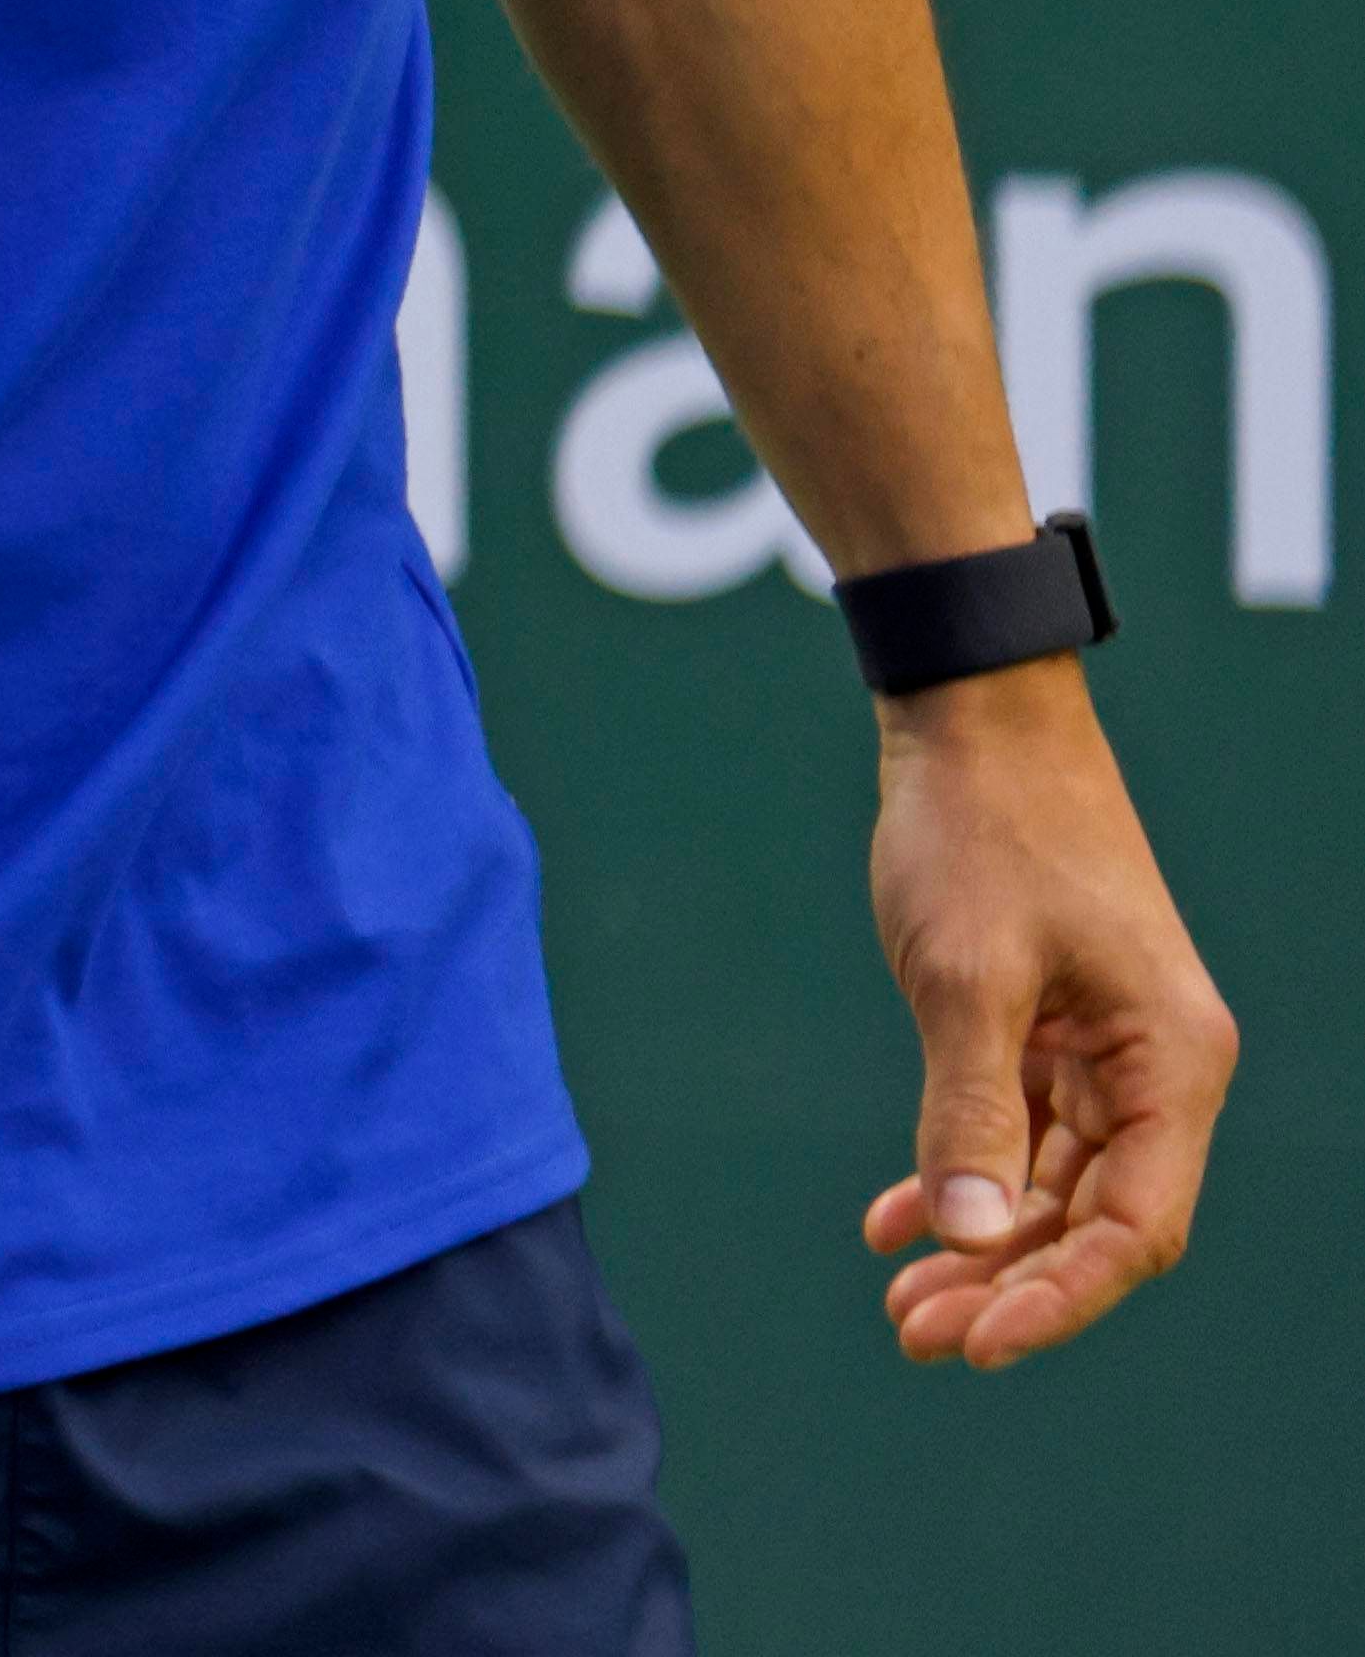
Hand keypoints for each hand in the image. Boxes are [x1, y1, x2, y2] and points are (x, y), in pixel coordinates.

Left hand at [861, 659, 1235, 1362]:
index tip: (977, 1341)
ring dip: (981, 1242)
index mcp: (1171, 1063)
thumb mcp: (967, 977)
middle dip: (1010, 1283)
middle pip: (1095, 1218)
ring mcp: (1101, 1049)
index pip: (1134, 1225)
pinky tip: (892, 1220)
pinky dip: (960, 1176)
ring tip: (900, 1300)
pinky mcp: (1047, 1026)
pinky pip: (1015, 1130)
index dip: (1060, 1295)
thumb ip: (971, 1112)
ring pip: (1051, 1184)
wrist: (970, 720)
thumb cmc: (982, 832)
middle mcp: (1153, 1068)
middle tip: (916, 1333)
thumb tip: (974, 1241)